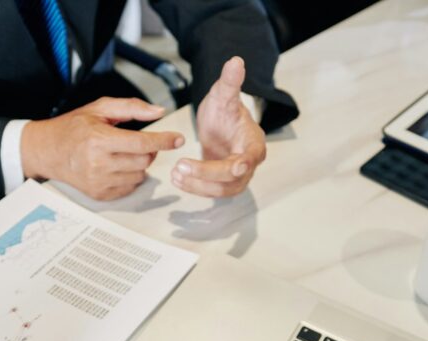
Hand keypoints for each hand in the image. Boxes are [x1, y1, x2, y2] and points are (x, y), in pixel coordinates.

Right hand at [21, 97, 184, 200]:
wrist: (48, 151)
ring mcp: (99, 182)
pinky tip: (114, 166)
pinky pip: (129, 187)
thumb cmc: (74, 127)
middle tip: (136, 142)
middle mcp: (99, 163)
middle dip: (148, 151)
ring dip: (138, 164)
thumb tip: (159, 111)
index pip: (142, 143)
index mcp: (99, 139)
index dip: (164, 140)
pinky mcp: (100, 194)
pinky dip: (129, 176)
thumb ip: (131, 107)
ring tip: (121, 153)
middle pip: (144, 161)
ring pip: (139, 175)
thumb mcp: (100, 108)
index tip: (178, 139)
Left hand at [173, 56, 265, 197]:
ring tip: (175, 175)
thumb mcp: (223, 95)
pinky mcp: (222, 184)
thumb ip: (230, 82)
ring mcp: (237, 177)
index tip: (233, 166)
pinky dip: (194, 187)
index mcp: (253, 143)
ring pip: (222, 190)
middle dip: (207, 176)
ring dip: (197, 186)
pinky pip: (211, 191)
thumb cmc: (224, 111)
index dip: (241, 164)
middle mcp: (248, 163)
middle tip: (180, 166)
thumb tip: (235, 61)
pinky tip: (176, 178)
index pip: (250, 158)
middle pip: (233, 179)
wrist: (220, 124)